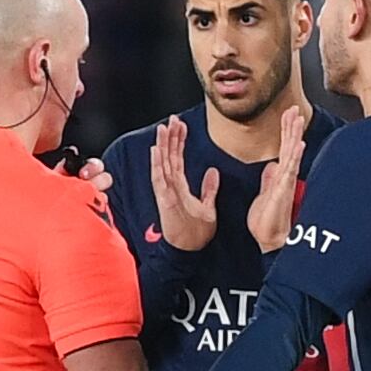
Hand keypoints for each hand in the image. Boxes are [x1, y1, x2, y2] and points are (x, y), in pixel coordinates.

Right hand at [147, 116, 220, 252]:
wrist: (190, 251)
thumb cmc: (196, 232)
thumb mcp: (208, 206)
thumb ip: (209, 189)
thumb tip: (213, 171)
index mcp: (179, 186)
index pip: (178, 158)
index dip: (179, 141)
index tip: (181, 124)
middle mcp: (170, 187)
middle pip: (169, 157)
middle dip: (170, 137)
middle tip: (172, 118)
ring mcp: (165, 193)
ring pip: (163, 164)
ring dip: (162, 146)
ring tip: (163, 128)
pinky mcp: (164, 201)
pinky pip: (159, 179)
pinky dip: (157, 164)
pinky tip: (156, 150)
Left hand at [245, 102, 311, 250]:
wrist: (269, 240)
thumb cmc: (267, 222)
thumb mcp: (264, 195)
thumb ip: (269, 180)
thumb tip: (271, 167)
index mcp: (280, 177)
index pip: (284, 148)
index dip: (286, 131)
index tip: (288, 114)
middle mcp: (286, 177)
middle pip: (290, 146)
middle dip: (291, 126)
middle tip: (294, 108)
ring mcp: (286, 182)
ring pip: (292, 154)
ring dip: (294, 135)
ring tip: (297, 118)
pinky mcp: (284, 190)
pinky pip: (290, 170)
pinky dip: (295, 156)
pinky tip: (298, 144)